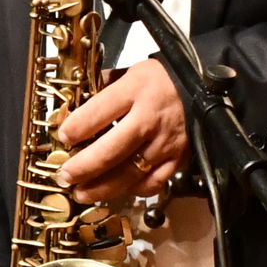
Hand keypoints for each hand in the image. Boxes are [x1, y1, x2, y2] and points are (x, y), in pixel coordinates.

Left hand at [55, 57, 191, 204]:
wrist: (204, 87)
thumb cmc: (161, 79)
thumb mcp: (130, 72)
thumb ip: (103, 89)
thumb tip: (72, 107)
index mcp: (135, 90)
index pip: (98, 112)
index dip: (76, 128)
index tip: (63, 137)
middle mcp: (149, 119)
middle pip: (111, 150)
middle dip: (84, 167)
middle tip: (65, 175)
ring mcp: (165, 143)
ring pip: (129, 174)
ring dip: (102, 188)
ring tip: (82, 193)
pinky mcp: (178, 160)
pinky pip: (153, 183)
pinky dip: (134, 190)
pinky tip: (119, 189)